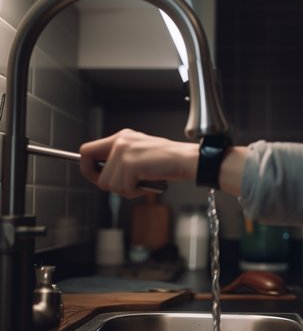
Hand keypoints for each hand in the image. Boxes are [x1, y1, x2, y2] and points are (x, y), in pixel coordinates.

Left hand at [79, 129, 197, 197]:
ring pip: (110, 185)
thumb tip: (107, 178)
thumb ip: (122, 161)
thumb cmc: (170, 161)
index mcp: (121, 138)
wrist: (187, 160)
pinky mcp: (131, 165)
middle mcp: (119, 142)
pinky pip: (124, 188)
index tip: (98, 178)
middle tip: (129, 186)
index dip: (88, 169)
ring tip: (143, 183)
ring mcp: (124, 153)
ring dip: (127, 190)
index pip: (86, 151)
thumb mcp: (140, 154)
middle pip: (97, 175)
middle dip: (112, 186)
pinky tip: (149, 183)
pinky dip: (137, 191)